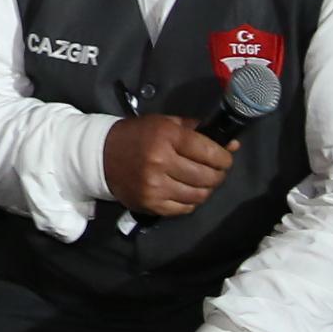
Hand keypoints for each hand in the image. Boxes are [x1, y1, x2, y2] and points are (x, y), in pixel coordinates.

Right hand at [103, 114, 235, 217]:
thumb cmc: (137, 135)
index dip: (224, 158)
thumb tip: (231, 144)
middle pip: (207, 176)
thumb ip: (197, 131)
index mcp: (166, 136)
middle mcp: (160, 161)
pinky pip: (184, 208)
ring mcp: (155, 186)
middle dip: (218, 175)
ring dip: (206, 190)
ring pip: (199, 195)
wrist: (101, 155)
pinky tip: (186, 192)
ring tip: (202, 182)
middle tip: (216, 171)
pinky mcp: (150, 204)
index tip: (225, 158)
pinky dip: (191, 202)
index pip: (209, 152)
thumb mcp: (164, 123)